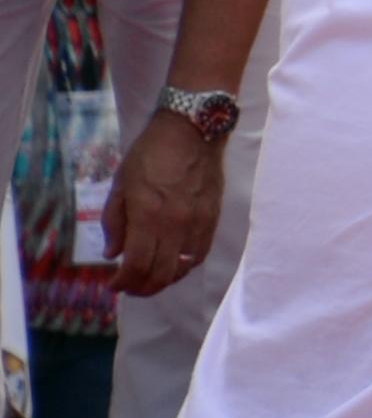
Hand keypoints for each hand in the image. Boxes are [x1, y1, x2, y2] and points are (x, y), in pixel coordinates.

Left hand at [108, 110, 222, 297]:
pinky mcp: (213, 217)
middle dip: (141, 288)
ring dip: (164, 280)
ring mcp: (198, 222)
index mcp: (148, 215)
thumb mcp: (121, 184)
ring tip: (151, 277)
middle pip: (161, 274)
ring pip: (183, 268)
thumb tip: (113, 254)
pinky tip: (175, 262)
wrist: (194, 129)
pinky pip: (200, 253)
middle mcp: (175, 224)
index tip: (113, 284)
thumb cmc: (150, 153)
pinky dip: (185, 266)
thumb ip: (114, 222)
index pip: (136, 266)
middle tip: (130, 287)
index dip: (123, 283)